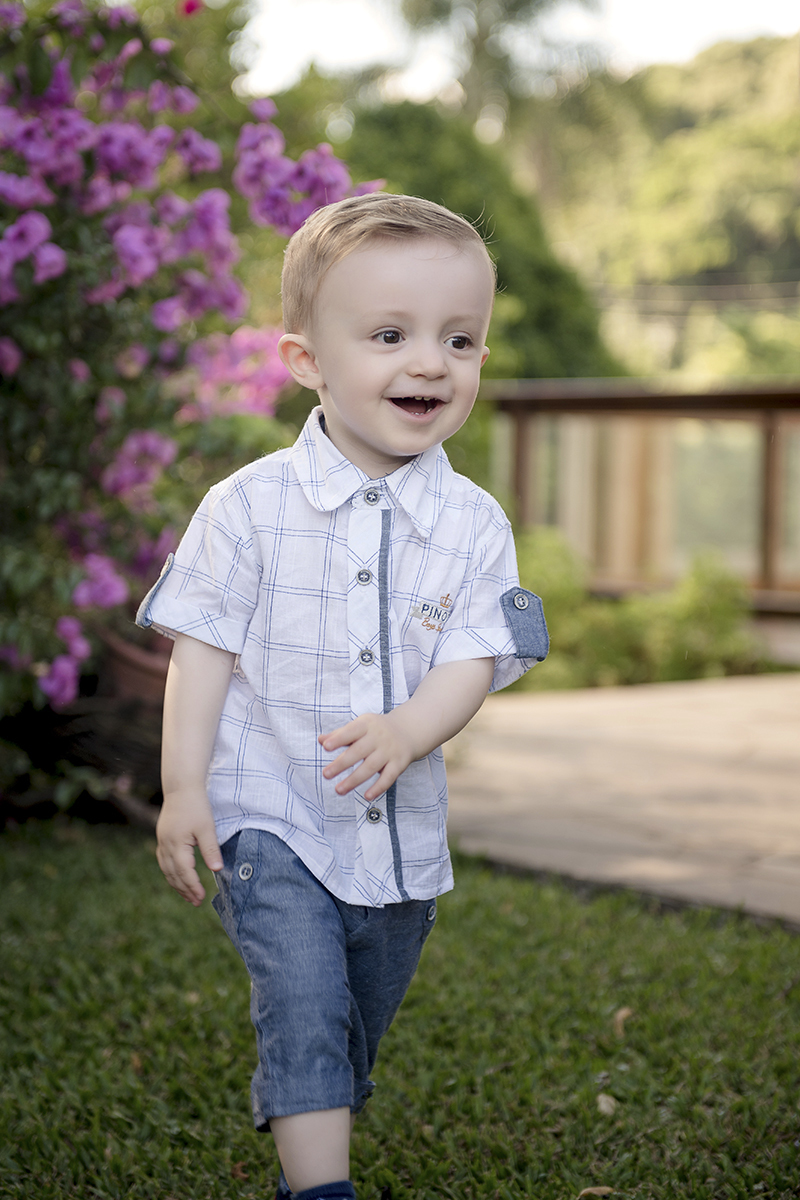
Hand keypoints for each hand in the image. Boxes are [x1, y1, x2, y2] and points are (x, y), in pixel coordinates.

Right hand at [156, 785, 221, 905]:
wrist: (181, 787)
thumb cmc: (196, 805)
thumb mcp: (207, 827)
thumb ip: (211, 849)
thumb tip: (217, 870)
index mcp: (176, 844)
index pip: (185, 872)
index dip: (193, 887)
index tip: (202, 898)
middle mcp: (166, 845)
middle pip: (173, 874)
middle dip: (185, 890)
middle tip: (196, 902)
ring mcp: (162, 841)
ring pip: (166, 869)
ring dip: (176, 883)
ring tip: (188, 895)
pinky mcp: (163, 837)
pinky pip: (164, 861)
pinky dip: (171, 872)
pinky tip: (177, 876)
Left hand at [319, 711, 415, 800]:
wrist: (408, 730)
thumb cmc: (377, 730)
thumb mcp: (360, 726)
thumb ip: (341, 734)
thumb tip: (321, 740)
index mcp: (366, 725)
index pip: (351, 731)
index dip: (338, 739)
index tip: (326, 747)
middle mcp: (379, 737)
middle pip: (358, 751)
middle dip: (341, 764)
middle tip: (326, 774)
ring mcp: (389, 751)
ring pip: (371, 767)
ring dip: (354, 780)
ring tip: (339, 790)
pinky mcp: (399, 764)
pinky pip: (389, 777)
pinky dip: (378, 787)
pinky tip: (366, 796)